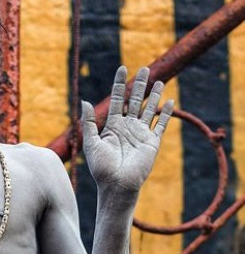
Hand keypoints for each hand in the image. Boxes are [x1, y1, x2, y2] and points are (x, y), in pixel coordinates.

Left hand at [82, 66, 173, 194]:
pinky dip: (166, 113)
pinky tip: (170, 101)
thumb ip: (89, 123)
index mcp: (113, 126)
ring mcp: (141, 134)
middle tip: (144, 68)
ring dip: (154, 95)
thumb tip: (84, 101)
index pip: (117, 100)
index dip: (119, 84)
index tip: (122, 68)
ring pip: (149, 109)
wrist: (117, 185)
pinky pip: (161, 124)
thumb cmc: (101, 168)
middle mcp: (128, 128)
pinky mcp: (152, 142)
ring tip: (160, 80)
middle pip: (135, 101)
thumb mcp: (92, 143)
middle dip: (139, 84)